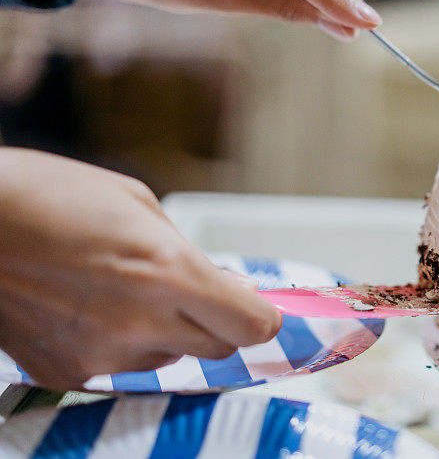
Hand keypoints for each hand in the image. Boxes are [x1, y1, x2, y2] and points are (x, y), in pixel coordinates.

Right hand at [0, 148, 281, 389]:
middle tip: (192, 290)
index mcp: (167, 271)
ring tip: (124, 289)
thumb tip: (226, 286)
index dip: (262, 317)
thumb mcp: (137, 204)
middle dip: (218, 321)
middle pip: (220, 348)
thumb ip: (189, 253)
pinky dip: (121, 342)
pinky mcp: (65, 373)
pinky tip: (89, 306)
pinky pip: (121, 367)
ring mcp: (101, 355)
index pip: (252, 326)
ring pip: (171, 357)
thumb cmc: (45, 195)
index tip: (259, 308)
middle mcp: (140, 322)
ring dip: (167, 331)